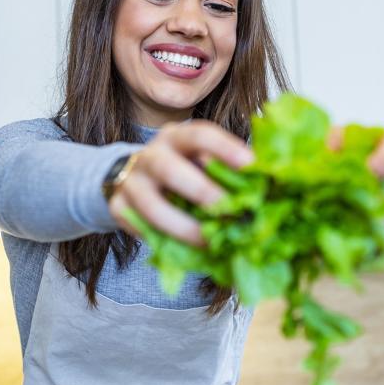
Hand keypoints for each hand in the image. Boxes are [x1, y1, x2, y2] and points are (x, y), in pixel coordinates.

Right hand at [108, 121, 252, 245]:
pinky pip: (140, 228)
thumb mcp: (198, 162)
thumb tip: (266, 192)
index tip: (251, 166)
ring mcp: (130, 181)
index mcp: (177, 137)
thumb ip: (223, 172)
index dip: (225, 148)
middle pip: (170, 169)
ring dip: (183, 226)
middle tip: (228, 211)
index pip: (199, 133)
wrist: (129, 179)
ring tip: (209, 241)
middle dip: (201, 191)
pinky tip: (185, 250)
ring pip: (152, 206)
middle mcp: (150, 155)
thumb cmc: (179, 171)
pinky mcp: (117, 207)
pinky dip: (163, 241)